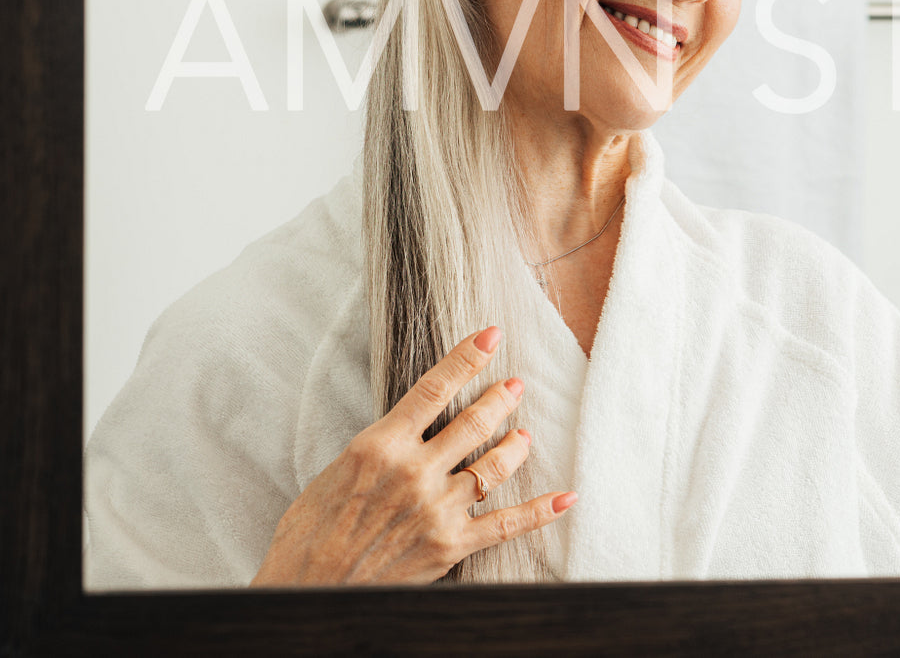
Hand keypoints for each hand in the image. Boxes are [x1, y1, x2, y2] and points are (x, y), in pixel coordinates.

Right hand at [250, 325, 576, 585]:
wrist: (305, 590)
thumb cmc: (309, 533)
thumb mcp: (336, 471)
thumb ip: (380, 448)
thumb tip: (408, 431)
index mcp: (380, 446)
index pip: (434, 388)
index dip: (467, 358)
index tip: (491, 336)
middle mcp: (414, 471)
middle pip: (474, 422)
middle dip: (500, 399)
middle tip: (514, 387)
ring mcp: (437, 509)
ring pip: (495, 465)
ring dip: (516, 445)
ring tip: (524, 434)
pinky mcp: (451, 545)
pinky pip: (507, 524)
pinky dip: (541, 510)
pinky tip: (566, 497)